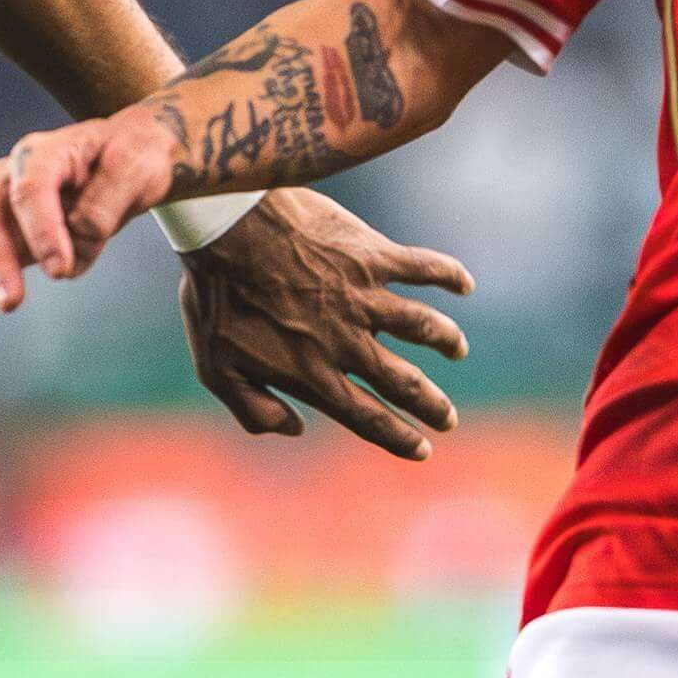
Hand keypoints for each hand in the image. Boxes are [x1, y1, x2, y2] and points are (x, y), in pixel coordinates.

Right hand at [0, 110, 177, 340]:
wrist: (129, 160)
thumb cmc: (133, 156)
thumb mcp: (135, 168)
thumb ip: (106, 200)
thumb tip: (78, 234)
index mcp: (44, 153)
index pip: (31, 190)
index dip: (41, 230)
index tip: (61, 272)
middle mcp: (13, 178)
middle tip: (11, 303)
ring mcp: (5, 208)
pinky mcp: (9, 237)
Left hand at [178, 191, 475, 459]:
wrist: (225, 229)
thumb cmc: (214, 295)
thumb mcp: (216, 368)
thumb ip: (254, 410)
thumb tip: (294, 429)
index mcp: (314, 374)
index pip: (367, 418)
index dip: (399, 437)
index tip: (423, 448)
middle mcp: (346, 342)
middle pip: (404, 383)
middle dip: (432, 405)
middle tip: (450, 418)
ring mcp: (362, 298)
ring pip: (423, 327)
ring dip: (446, 341)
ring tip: (458, 349)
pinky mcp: (370, 257)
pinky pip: (421, 267)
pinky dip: (448, 274)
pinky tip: (464, 284)